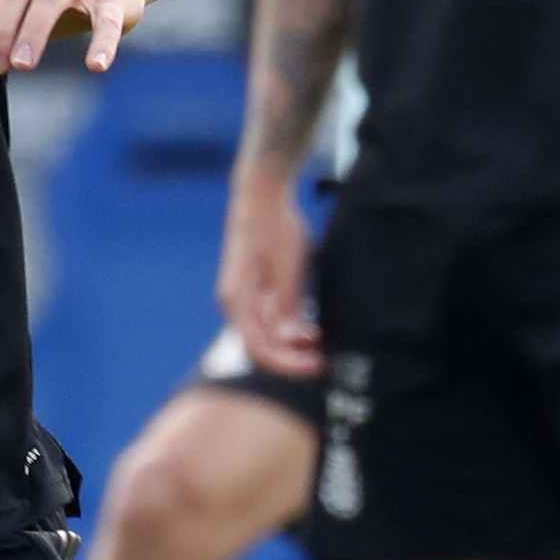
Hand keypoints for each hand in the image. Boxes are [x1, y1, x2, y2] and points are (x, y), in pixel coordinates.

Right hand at [217, 174, 320, 378]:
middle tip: (323, 360)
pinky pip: (270, 323)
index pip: (259, 350)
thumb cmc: (274, 225)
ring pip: (266, 337)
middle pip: (261, 348)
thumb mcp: (289, 267)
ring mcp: (244, 299)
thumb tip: (290, 340)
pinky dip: (289, 330)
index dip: (288, 364)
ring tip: (319, 341)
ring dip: (292, 345)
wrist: (263, 194)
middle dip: (292, 357)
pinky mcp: (255, 293)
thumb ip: (287, 305)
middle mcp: (235, 304)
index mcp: (237, 300)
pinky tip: (310, 329)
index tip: (317, 364)